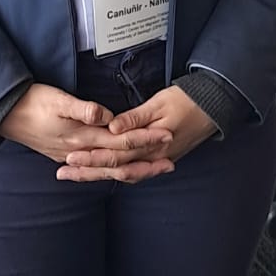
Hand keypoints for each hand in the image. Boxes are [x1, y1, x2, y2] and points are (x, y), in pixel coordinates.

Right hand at [0, 83, 171, 178]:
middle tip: (171, 161)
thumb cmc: (33, 103)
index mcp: (82, 137)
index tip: (166, 136)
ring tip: (153, 170)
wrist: (6, 115)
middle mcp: (80, 151)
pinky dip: (112, 172)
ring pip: (109, 169)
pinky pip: (96, 169)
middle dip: (146, 160)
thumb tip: (108, 117)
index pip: (121, 141)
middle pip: (120, 161)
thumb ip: (83, 110)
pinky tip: (118, 172)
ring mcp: (72, 156)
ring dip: (133, 169)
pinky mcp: (66, 155)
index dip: (145, 139)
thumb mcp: (58, 100)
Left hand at [58, 86, 215, 182]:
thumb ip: (134, 117)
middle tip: (63, 172)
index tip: (70, 158)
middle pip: (114, 168)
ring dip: (99, 174)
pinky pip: (136, 170)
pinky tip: (107, 174)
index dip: (91, 158)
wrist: (213, 107)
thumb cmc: (185, 100)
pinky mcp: (160, 156)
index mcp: (149, 144)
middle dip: (88, 171)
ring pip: (124, 172)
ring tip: (77, 175)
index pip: (114, 155)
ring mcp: (156, 158)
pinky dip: (118, 173)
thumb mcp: (159, 103)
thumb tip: (111, 128)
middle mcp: (151, 156)